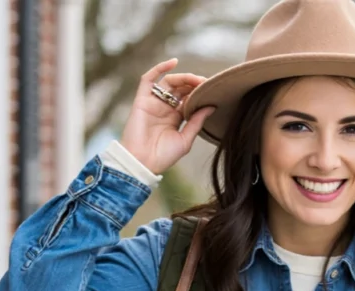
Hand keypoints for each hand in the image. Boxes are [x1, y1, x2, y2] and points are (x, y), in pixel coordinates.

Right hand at [119, 59, 212, 174]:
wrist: (142, 163)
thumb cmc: (163, 157)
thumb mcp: (185, 140)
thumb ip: (197, 122)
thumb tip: (212, 105)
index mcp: (175, 118)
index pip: (188, 98)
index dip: (199, 93)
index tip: (212, 90)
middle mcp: (164, 108)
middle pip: (180, 89)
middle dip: (193, 84)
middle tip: (206, 83)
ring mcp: (153, 103)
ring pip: (169, 82)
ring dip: (183, 77)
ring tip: (195, 79)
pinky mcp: (142, 100)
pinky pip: (149, 79)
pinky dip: (160, 68)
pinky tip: (173, 63)